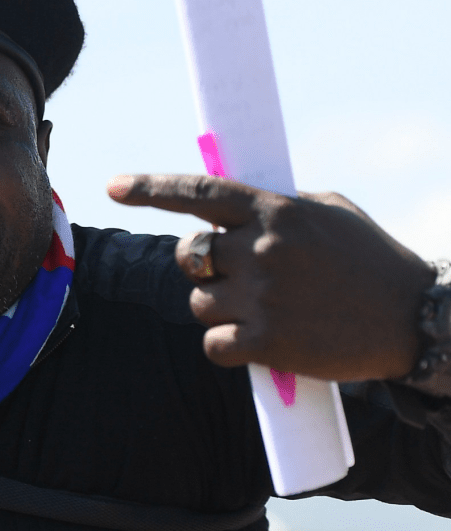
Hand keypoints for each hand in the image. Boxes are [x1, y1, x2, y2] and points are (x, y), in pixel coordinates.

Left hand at [107, 174, 433, 381]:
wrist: (416, 318)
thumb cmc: (370, 258)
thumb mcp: (327, 211)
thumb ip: (276, 206)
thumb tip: (227, 206)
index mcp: (275, 210)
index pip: (198, 194)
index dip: (149, 188)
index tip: (113, 186)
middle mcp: (262, 249)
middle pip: (189, 256)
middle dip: (199, 266)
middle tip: (229, 274)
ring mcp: (263, 297)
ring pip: (198, 301)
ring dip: (216, 307)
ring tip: (260, 310)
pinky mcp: (268, 342)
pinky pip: (213, 343)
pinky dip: (224, 344)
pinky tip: (252, 342)